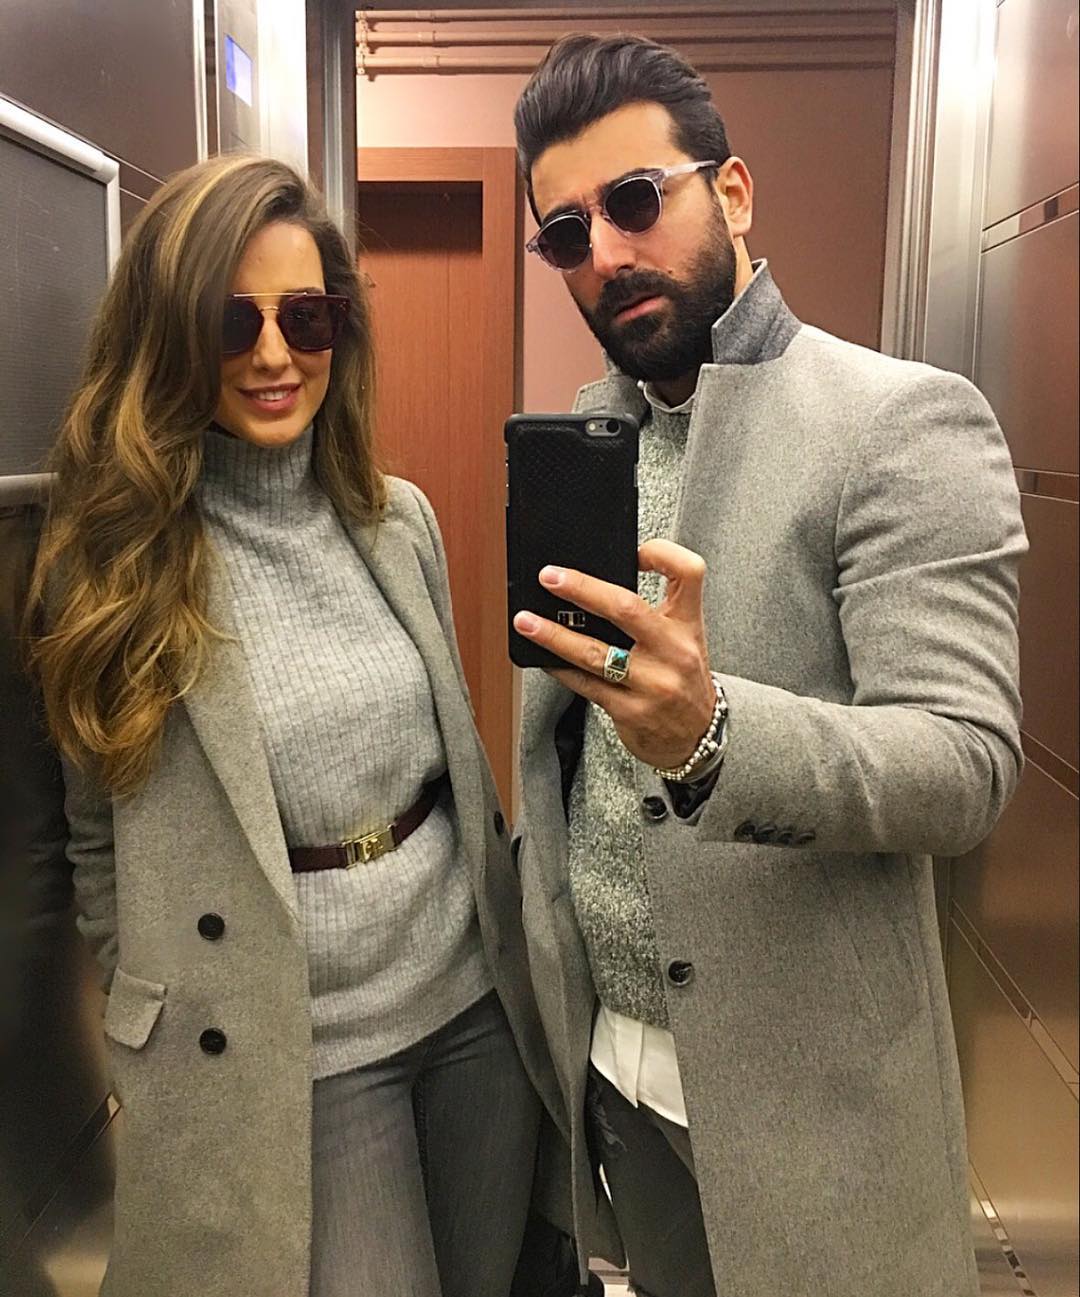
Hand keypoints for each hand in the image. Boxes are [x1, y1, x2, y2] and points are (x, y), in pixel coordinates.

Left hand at [513, 539, 714, 769]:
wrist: (697, 735)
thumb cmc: (682, 679)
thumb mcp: (684, 639)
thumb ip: (653, 612)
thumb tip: (592, 588)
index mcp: (688, 624)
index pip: (688, 573)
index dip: (662, 554)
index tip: (634, 551)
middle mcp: (674, 651)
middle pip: (626, 608)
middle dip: (581, 589)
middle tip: (549, 578)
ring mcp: (652, 684)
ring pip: (594, 652)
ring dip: (553, 635)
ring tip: (526, 620)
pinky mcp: (630, 711)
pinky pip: (585, 685)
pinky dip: (560, 668)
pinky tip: (543, 658)